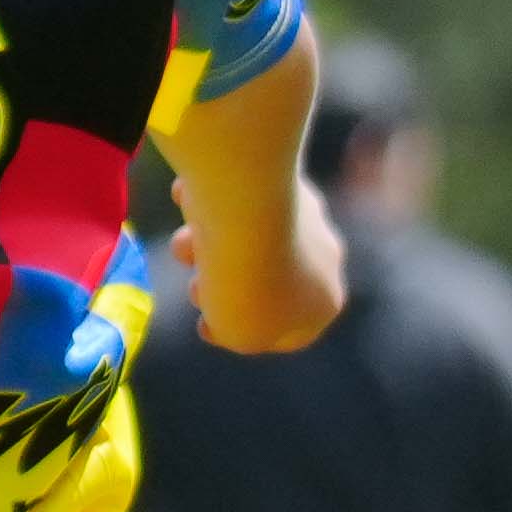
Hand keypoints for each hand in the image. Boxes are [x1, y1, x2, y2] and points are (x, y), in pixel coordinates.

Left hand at [187, 182, 348, 355]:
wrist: (244, 211)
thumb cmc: (245, 286)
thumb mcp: (240, 334)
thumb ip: (241, 333)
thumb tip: (230, 312)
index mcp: (326, 302)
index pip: (292, 332)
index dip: (246, 334)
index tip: (206, 326)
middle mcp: (325, 258)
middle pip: (268, 282)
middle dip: (224, 286)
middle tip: (195, 286)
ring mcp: (304, 215)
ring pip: (250, 241)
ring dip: (210, 247)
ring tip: (185, 242)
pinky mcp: (279, 177)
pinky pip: (239, 198)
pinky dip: (211, 203)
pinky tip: (190, 201)